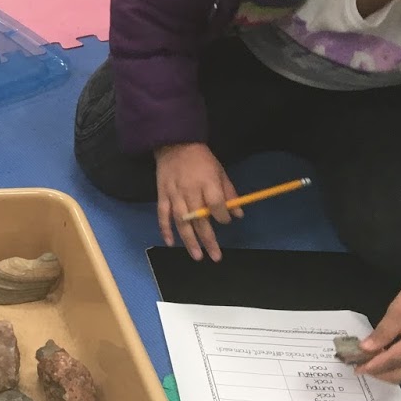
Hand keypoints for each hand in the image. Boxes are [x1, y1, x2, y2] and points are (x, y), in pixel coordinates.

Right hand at [154, 142, 239, 262]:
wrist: (175, 144)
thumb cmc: (201, 159)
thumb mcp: (220, 171)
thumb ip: (229, 193)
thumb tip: (238, 214)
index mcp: (207, 183)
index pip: (216, 205)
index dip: (222, 217)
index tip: (225, 221)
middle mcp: (190, 191)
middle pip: (200, 219)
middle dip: (208, 239)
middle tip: (215, 256)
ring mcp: (174, 194)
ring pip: (182, 222)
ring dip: (189, 240)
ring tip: (197, 256)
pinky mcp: (162, 195)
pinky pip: (162, 215)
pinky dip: (165, 229)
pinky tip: (170, 243)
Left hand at [357, 260, 400, 384]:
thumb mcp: (395, 314)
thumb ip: (381, 334)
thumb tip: (365, 350)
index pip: (391, 361)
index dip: (372, 366)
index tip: (356, 368)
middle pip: (399, 375)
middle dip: (378, 374)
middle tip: (358, 367)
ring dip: (385, 371)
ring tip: (366, 363)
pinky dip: (393, 366)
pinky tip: (380, 358)